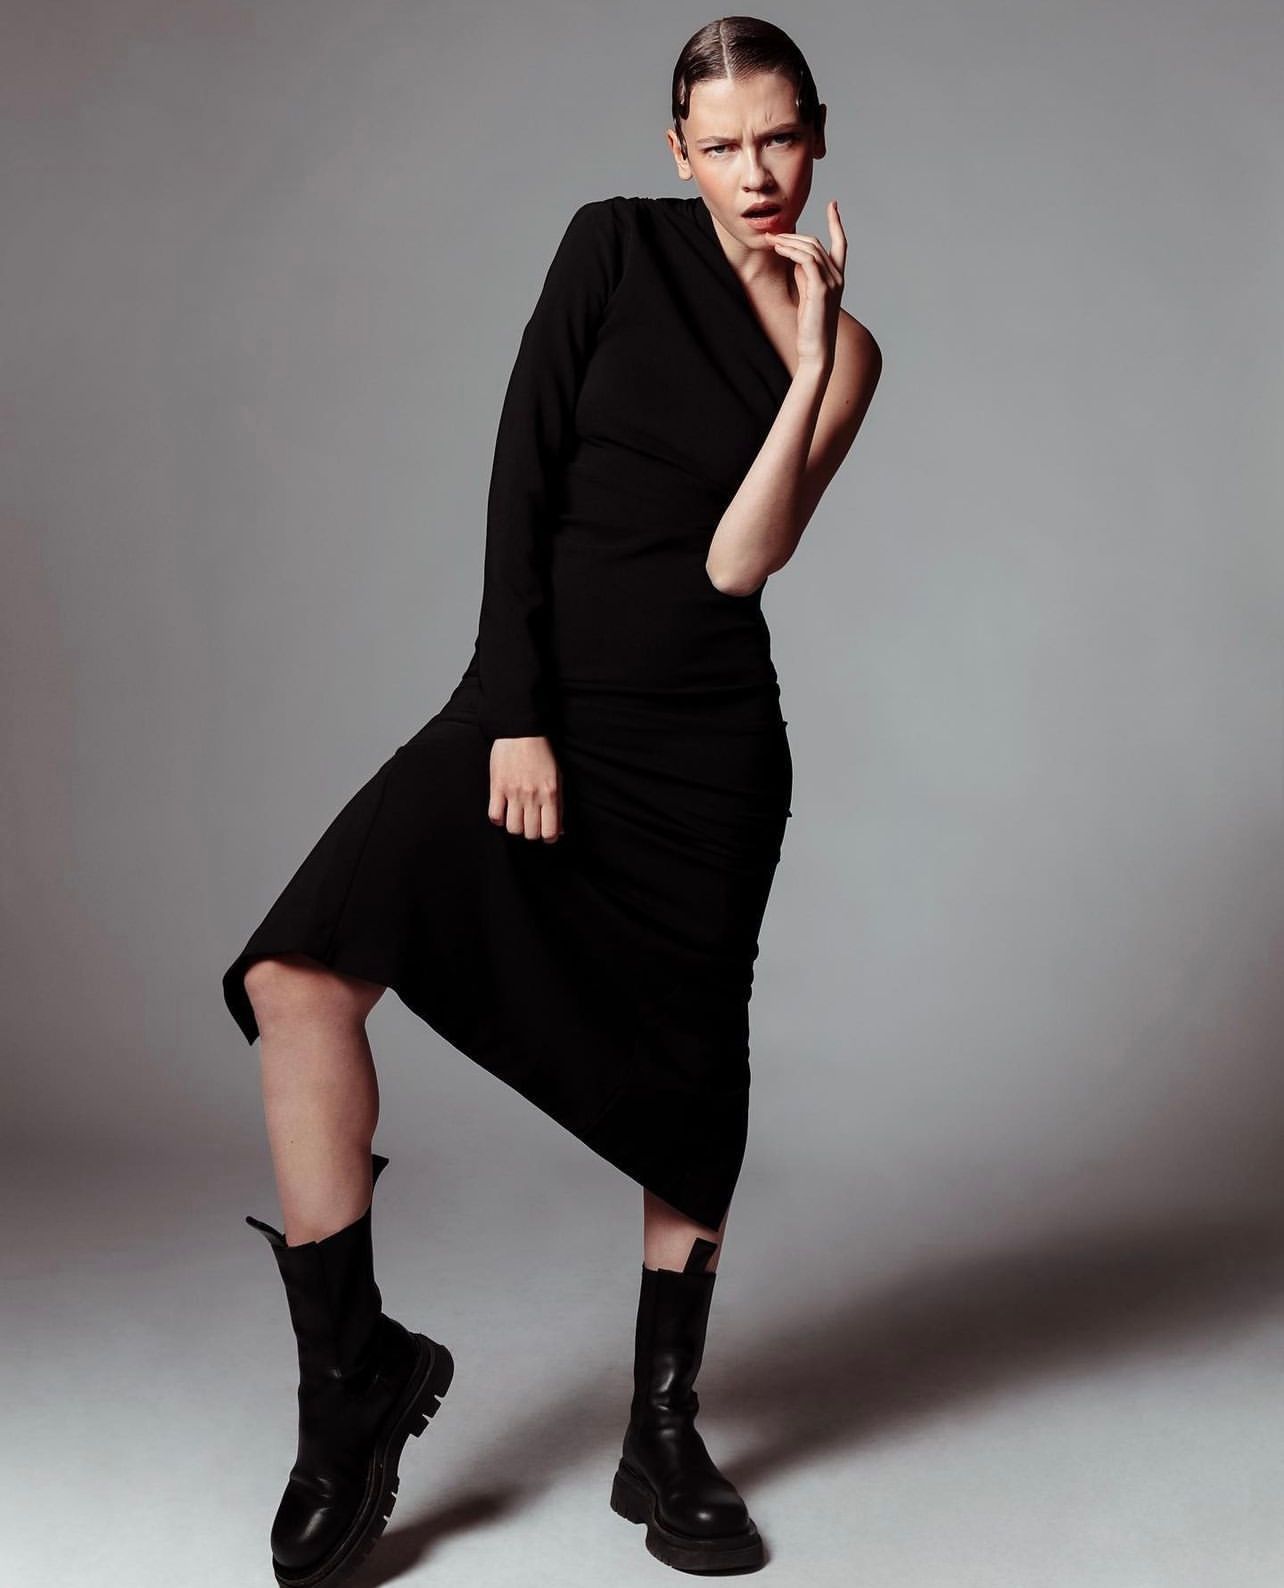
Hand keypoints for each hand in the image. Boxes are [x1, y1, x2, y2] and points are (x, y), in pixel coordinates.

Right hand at [488, 736, 563, 841]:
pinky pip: (495, 816)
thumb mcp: (557, 778)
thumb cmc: (541, 755)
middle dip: (532, 832)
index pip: (550, 832)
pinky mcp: (497, 787)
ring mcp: (513, 792)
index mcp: (550, 794)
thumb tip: (560, 830)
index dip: (549, 837)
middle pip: (531, 833)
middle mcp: (533, 796)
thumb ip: (559, 805)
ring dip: (515, 826)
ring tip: (517, 817)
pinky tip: (503, 811)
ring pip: (513, 828)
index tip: (546, 832)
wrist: (520, 732)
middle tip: (531, 823)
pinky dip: (498, 819)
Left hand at [770, 199, 845, 368]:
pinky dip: (793, 252)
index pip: (841, 243)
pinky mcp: (822, 289)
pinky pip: (807, 261)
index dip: (837, 223)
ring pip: (811, 249)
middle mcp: (838, 277)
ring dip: (789, 242)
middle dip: (794, 235)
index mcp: (837, 277)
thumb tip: (794, 256)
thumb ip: (804, 274)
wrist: (816, 350)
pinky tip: (780, 250)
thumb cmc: (810, 325)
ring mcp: (832, 282)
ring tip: (772, 242)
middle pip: (816, 243)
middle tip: (773, 235)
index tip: (833, 204)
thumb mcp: (806, 293)